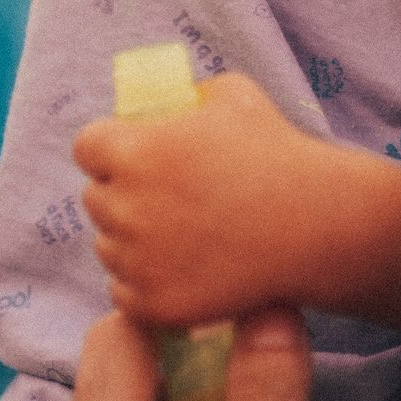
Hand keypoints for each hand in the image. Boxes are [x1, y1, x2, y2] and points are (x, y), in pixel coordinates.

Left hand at [76, 74, 342, 326]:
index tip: (131, 157)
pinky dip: (145, 285)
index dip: (107, 150)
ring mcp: (138, 261)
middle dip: (121, 195)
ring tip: (183, 235)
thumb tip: (168, 106)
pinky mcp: (155, 305)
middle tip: (165, 198)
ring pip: (108, 248)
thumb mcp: (231, 96)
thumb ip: (188, 96)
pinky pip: (124, 292)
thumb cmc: (277, 153)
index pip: (85, 148)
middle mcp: (126, 206)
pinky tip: (182, 269)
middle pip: (95, 199)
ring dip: (132, 241)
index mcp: (135, 151)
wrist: (315, 225)